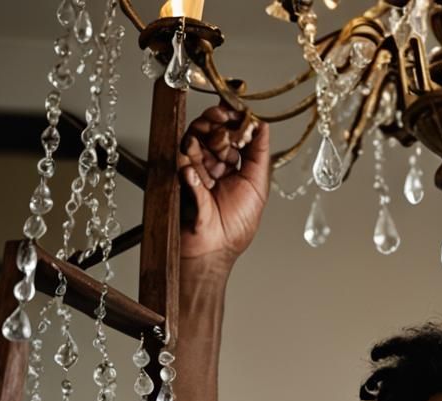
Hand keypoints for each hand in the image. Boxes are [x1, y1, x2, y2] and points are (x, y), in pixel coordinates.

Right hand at [178, 104, 269, 267]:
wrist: (214, 250)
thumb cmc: (235, 227)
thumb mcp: (257, 187)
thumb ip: (260, 155)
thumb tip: (262, 124)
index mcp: (233, 167)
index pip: (231, 135)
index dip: (233, 120)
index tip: (236, 109)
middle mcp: (213, 166)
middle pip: (210, 132)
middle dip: (215, 122)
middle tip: (221, 116)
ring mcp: (195, 170)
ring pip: (194, 141)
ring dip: (201, 136)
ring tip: (210, 137)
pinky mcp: (179, 179)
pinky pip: (182, 164)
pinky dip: (189, 165)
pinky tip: (195, 173)